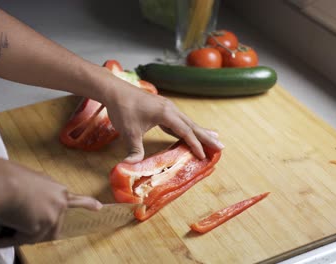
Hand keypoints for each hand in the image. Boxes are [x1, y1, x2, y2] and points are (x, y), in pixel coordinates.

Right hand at [0, 159, 101, 246]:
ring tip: (2, 218)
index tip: (99, 207)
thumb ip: (30, 193)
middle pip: (52, 225)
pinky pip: (21, 240)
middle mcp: (59, 199)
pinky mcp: (43, 227)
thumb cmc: (2, 177)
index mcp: (54, 187)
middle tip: (17, 221)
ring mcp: (54, 213)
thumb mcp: (23, 180)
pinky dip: (7, 239)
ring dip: (17, 232)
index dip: (87, 204)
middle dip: (36, 229)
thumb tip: (19, 206)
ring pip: (34, 235)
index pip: (75, 198)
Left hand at [104, 81, 224, 162]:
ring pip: (187, 121)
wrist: (114, 90)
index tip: (204, 155)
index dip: (195, 144)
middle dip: (206, 137)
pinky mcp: (162, 108)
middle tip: (221, 146)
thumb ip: (134, 150)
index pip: (185, 131)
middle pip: (192, 125)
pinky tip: (191, 133)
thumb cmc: (122, 109)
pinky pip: (179, 120)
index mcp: (165, 114)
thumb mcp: (129, 132)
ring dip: (200, 131)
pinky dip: (188, 128)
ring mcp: (167, 107)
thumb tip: (131, 167)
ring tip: (214, 139)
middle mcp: (170, 108)